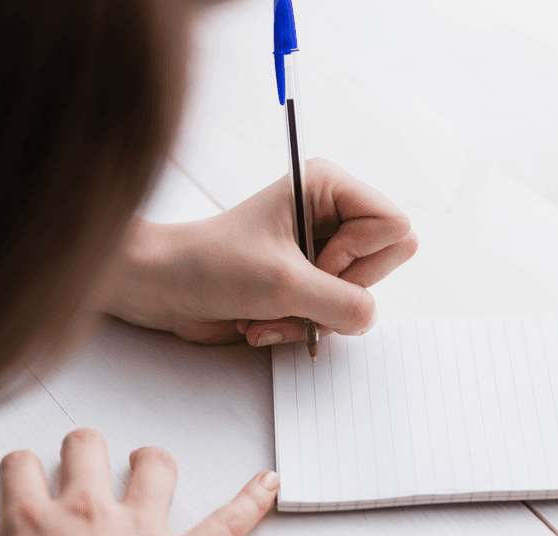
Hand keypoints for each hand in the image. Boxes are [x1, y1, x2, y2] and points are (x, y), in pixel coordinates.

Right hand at [0, 428, 277, 535]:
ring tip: (148, 462)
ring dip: (151, 461)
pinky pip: (226, 521)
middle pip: (85, 446)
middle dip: (83, 447)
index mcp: (34, 523)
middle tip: (84, 459)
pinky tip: (269, 482)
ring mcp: (140, 527)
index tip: (26, 473)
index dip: (22, 466)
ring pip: (153, 465)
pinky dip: (250, 501)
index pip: (20, 466)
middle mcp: (88, 512)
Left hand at [96, 158, 417, 345]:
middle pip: (383, 263)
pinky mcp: (309, 282)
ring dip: (311, 317)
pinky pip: (335, 315)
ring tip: (267, 311)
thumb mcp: (285, 286)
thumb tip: (369, 318)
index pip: (394, 227)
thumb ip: (345, 303)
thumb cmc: (210, 266)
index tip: (314, 264)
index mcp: (328, 187)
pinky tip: (262, 320)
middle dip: (336, 292)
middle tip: (293, 288)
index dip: (358, 257)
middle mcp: (331, 215)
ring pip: (358, 297)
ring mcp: (321, 250)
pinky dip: (300, 326)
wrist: (162, 289)